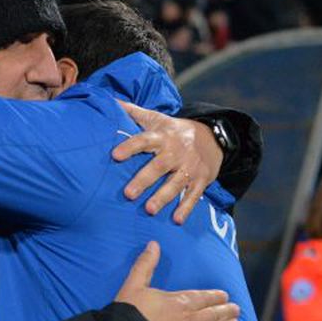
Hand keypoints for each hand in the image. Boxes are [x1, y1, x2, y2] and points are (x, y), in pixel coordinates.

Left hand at [112, 101, 222, 224]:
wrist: (213, 137)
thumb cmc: (175, 130)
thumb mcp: (157, 118)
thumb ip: (133, 112)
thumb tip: (109, 100)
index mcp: (162, 136)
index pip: (143, 140)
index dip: (129, 147)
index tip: (114, 155)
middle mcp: (176, 151)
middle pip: (159, 166)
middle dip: (144, 179)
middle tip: (128, 194)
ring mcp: (190, 166)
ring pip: (175, 183)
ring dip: (162, 197)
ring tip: (149, 210)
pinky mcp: (201, 179)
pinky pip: (193, 195)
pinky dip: (186, 208)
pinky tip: (176, 220)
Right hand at [115, 242, 237, 320]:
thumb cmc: (129, 318)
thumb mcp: (133, 287)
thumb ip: (145, 265)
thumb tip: (153, 244)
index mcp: (182, 302)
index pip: (206, 298)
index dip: (217, 296)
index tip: (224, 296)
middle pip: (216, 314)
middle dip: (227, 311)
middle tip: (235, 310)